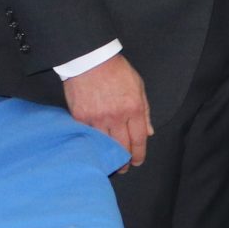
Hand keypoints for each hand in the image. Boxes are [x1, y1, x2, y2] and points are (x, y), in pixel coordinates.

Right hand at [64, 52, 151, 168]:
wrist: (90, 60)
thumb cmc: (117, 71)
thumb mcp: (139, 87)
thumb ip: (145, 111)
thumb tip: (149, 132)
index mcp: (133, 108)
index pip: (139, 138)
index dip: (139, 153)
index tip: (138, 161)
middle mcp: (116, 116)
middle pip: (122, 146)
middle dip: (124, 160)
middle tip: (125, 167)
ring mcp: (96, 118)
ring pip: (104, 144)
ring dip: (108, 156)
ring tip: (110, 163)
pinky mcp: (79, 117)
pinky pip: (87, 136)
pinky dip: (92, 144)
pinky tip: (94, 149)